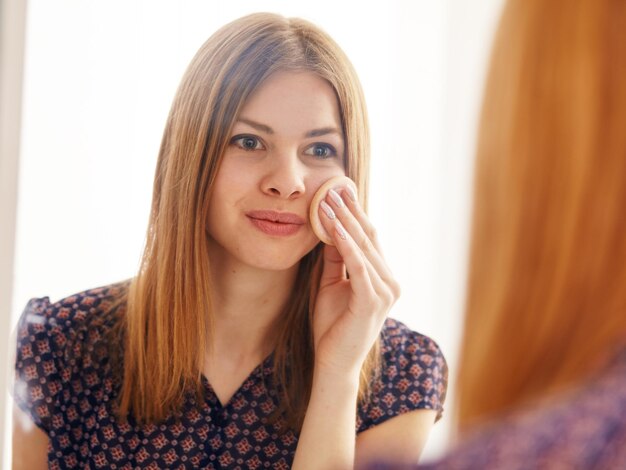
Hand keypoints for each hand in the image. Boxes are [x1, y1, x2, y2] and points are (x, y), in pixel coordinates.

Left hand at [312, 186, 400, 376]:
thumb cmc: (331, 326)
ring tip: (327, 202)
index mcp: (382, 278)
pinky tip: (333, 227)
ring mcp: (385, 291)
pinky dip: (345, 244)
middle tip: (333, 187)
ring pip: (364, 247)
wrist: (333, 363)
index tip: (339, 192)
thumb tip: (330, 228)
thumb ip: (334, 259)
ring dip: (344, 222)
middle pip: (369, 237)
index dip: (354, 214)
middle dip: (349, 211)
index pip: (369, 238)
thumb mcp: (331, 284)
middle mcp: (389, 282)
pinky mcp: (372, 300)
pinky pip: (358, 265)